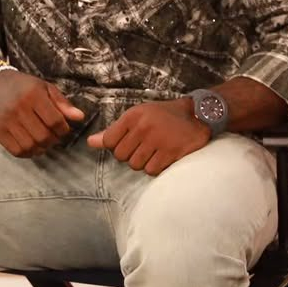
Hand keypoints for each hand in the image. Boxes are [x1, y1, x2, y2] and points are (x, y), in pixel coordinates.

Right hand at [0, 71, 84, 158]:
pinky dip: (28, 153)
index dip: (64, 130)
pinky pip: (16, 151)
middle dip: (53, 140)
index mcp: (33, 94)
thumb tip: (80, 117)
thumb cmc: (23, 86)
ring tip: (43, 142)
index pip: (55, 121)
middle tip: (54, 137)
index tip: (63, 129)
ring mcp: (5, 120)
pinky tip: (31, 146)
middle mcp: (18, 108)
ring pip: (30, 146)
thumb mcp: (44, 88)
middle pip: (43, 136)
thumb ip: (62, 103)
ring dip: (41, 148)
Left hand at [86, 99, 209, 175]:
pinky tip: (163, 157)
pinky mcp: (171, 152)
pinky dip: (156, 167)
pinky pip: (152, 170)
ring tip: (154, 151)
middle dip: (130, 155)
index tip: (128, 142)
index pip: (109, 141)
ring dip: (144, 162)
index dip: (116, 146)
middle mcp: (143, 127)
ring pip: (136, 165)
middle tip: (144, 147)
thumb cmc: (162, 116)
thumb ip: (114, 131)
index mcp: (133, 116)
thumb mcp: (137, 116)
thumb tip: (90, 143)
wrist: (197, 115)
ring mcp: (158, 140)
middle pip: (121, 156)